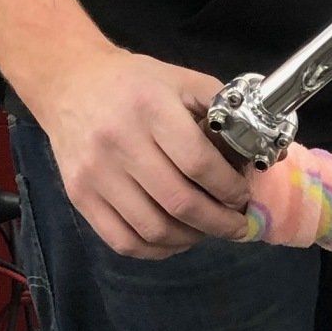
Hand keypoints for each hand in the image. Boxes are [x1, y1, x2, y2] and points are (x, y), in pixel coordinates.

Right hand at [19, 45, 254, 257]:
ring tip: (207, 230)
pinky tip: (175, 238)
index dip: (229, 188)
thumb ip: (222, 110)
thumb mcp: (181, 80)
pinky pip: (123, 241)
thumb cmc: (135, 84)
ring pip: (153, 229)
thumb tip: (262, 152)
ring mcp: (95, 173)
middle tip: (237, 224)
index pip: (198, 163)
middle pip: (179, 203)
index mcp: (150, 108)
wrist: (70, 83)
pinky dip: (157, 250)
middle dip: (219, 222)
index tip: (242, 195)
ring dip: (191, 239)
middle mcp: (119, 141)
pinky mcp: (79, 195)